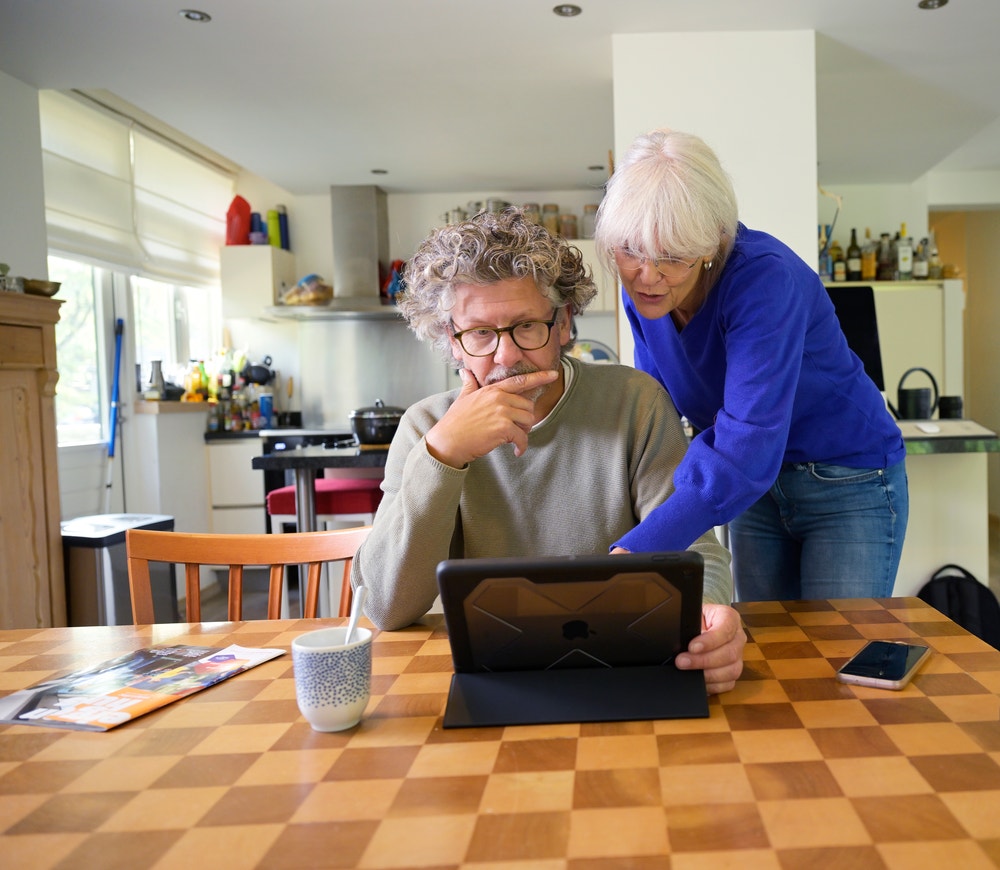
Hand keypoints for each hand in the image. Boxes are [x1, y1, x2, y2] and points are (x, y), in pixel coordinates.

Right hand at [425, 367, 558, 466]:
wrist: (447, 441)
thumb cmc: (454, 422)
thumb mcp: (463, 398)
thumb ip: (469, 384)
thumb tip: (466, 372)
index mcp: (492, 390)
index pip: (520, 381)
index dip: (539, 377)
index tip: (554, 375)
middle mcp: (499, 398)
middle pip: (528, 406)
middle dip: (525, 420)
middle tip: (515, 430)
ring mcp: (501, 412)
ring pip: (529, 421)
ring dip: (524, 432)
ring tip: (512, 439)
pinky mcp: (503, 429)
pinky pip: (522, 438)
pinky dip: (521, 447)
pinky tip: (516, 451)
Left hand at [675, 603, 745, 693]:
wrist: (698, 625)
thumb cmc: (695, 619)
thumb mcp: (692, 615)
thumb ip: (690, 624)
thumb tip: (681, 638)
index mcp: (729, 617)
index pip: (725, 629)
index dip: (710, 641)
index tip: (692, 647)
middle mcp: (737, 637)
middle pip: (729, 653)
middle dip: (703, 660)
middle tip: (682, 661)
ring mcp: (738, 655)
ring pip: (731, 670)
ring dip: (707, 675)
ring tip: (688, 672)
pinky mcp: (733, 671)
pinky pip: (728, 683)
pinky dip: (713, 685)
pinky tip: (698, 681)